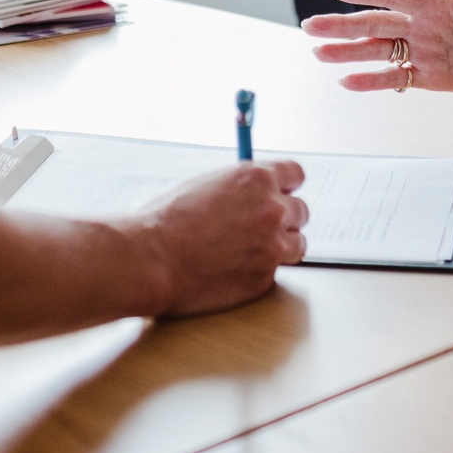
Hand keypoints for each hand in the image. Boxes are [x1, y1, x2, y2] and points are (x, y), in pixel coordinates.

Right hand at [135, 161, 308, 315]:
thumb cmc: (166, 221)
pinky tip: (232, 269)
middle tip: (259, 227)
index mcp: (256, 179)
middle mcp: (272, 209)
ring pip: (296, 244)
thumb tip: (252, 191)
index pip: (296, 174)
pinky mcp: (264, 278)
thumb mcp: (206, 185)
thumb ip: (239, 187)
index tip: (280, 193)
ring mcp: (272, 246)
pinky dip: (258, 271)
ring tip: (248, 250)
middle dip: (283, 218)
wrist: (152, 259)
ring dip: (279, 246)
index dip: (286, 186)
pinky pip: (274, 272)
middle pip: (301, 211)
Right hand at [301, 0, 452, 94]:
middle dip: (341, 24)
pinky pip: (395, 78)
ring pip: (377, 51)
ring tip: (319, 52)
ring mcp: (422, 50)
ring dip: (347, 52)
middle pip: (374, 23)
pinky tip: (348, 82)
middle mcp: (422, 24)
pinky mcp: (428, 76)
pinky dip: (371, 81)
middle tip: (311, 24)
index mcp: (435, 2)